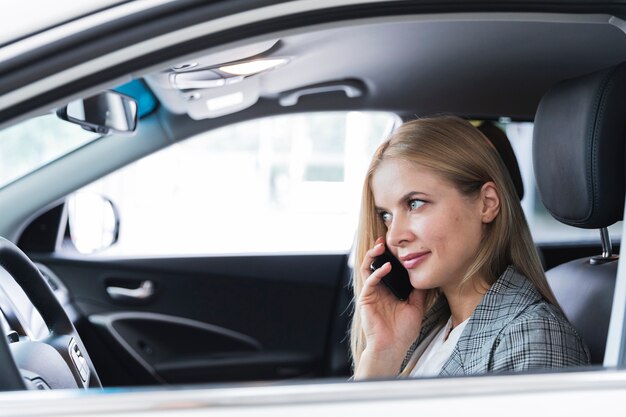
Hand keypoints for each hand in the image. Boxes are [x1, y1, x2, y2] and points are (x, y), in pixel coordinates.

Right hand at [354, 237, 425, 377]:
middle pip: (375, 264)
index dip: (391, 255)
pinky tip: (387, 266)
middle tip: (385, 239)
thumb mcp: (416, 307)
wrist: (393, 347)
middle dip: (378, 250)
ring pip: (368, 268)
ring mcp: (371, 293)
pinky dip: (377, 272)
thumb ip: (419, 292)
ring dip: (373, 255)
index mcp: (389, 290)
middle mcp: (378, 289)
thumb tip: (427, 277)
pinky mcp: (366, 299)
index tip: (398, 244)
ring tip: (381, 246)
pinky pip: (369, 281)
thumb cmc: (402, 331)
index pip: (387, 267)